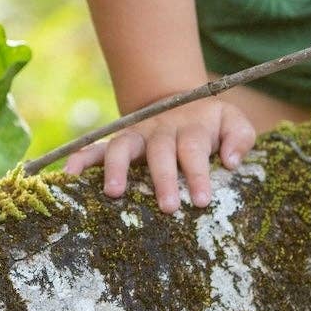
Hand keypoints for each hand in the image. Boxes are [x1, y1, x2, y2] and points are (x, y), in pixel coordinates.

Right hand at [63, 97, 256, 212]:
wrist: (182, 102)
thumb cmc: (212, 126)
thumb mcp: (233, 123)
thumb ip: (240, 137)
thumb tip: (230, 161)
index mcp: (193, 126)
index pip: (194, 148)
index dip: (197, 173)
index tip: (201, 201)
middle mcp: (162, 129)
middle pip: (161, 150)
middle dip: (163, 178)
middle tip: (168, 208)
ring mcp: (139, 134)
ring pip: (124, 145)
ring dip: (117, 167)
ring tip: (113, 193)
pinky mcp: (120, 141)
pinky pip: (97, 147)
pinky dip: (82, 158)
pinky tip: (70, 174)